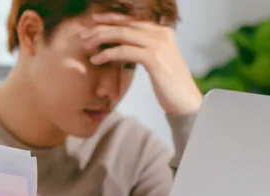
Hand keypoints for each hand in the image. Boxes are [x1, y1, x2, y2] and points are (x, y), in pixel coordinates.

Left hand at [81, 13, 202, 114]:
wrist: (186, 101)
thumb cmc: (169, 85)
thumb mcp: (155, 62)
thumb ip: (142, 50)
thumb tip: (122, 48)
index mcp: (162, 32)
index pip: (133, 20)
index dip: (112, 19)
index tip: (94, 20)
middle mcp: (162, 34)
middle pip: (126, 25)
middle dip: (102, 27)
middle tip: (84, 33)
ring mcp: (159, 45)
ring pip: (123, 35)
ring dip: (101, 39)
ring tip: (86, 46)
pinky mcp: (154, 59)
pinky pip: (125, 51)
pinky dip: (108, 54)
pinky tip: (96, 59)